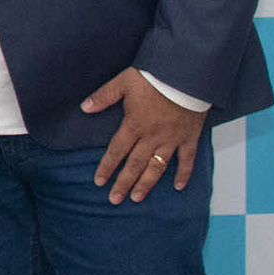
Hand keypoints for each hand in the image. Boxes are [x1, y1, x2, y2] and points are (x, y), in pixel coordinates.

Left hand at [82, 68, 206, 203]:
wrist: (187, 74)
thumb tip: (84, 107)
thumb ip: (104, 96)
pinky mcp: (189, 137)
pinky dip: (184, 174)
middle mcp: (152, 137)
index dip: (107, 167)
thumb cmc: (155, 77)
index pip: (116, 151)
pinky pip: (187, 159)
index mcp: (134, 125)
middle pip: (134, 165)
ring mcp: (172, 139)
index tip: (99, 182)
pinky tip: (178, 187)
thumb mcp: (124, 82)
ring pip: (157, 167)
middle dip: (123, 183)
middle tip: (114, 200)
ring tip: (137, 198)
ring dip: (147, 184)